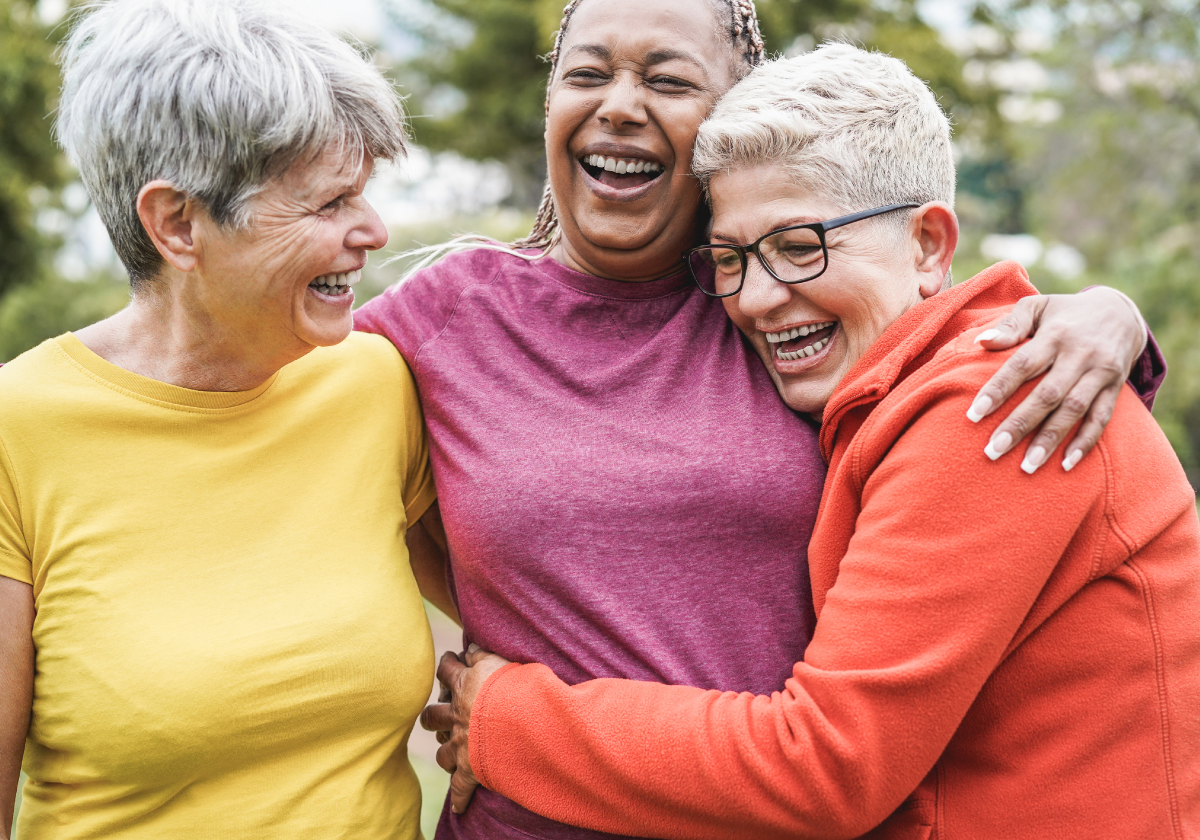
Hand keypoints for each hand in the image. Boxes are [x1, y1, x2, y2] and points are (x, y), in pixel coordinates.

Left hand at [420, 645, 511, 813]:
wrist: (519, 720)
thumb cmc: (514, 686)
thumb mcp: (498, 660)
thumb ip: (483, 653)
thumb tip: (470, 645)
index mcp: (465, 687)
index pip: (447, 671)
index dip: (446, 665)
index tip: (448, 661)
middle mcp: (457, 716)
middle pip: (432, 716)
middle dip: (432, 716)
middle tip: (436, 716)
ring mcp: (462, 744)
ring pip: (442, 752)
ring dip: (444, 753)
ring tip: (448, 753)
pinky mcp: (471, 770)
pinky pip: (461, 788)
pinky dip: (460, 799)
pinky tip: (458, 807)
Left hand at [968, 287, 1145, 472]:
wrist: (1121, 312)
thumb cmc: (1064, 313)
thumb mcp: (1038, 306)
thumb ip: (1010, 324)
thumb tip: (980, 342)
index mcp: (1055, 334)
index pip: (1022, 364)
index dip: (998, 389)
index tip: (973, 415)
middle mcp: (1080, 354)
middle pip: (1047, 394)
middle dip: (1020, 424)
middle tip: (992, 451)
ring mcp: (1100, 372)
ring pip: (1074, 410)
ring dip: (1050, 440)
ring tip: (1026, 466)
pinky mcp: (1115, 387)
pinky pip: (1101, 418)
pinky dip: (1085, 442)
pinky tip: (1065, 464)